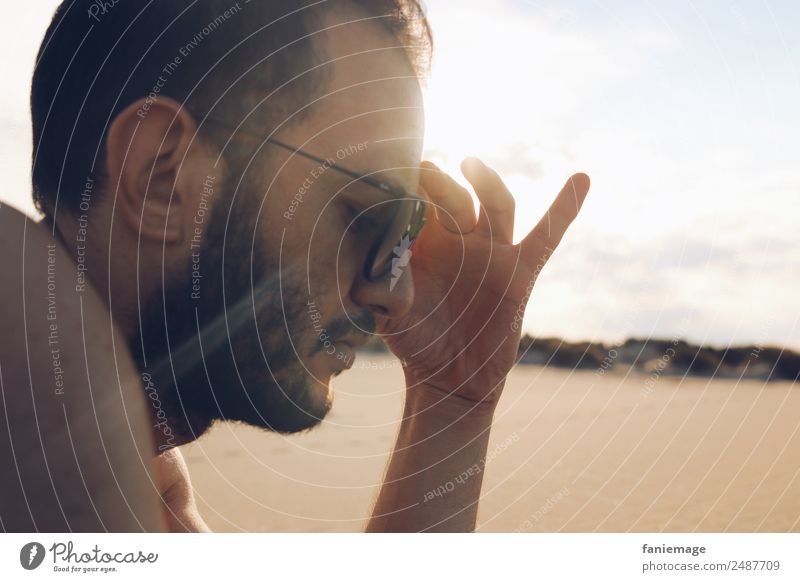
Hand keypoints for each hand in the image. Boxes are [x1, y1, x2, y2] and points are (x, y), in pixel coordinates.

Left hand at [377, 158, 589, 409]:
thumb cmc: (414, 339)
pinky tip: (582, 178)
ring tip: (469, 164)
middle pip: (455, 197)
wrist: (449, 375)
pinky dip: (565, 209)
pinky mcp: (521, 271)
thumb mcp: (390, 315)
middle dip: (441, 184)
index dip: (411, 186)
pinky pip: (546, 236)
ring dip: (486, 182)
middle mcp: (459, 239)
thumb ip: (381, 289)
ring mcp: (492, 252)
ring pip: (494, 205)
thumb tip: (370, 272)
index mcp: (426, 242)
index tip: (397, 170)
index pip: (420, 201)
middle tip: (426, 170)